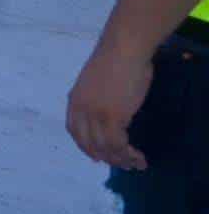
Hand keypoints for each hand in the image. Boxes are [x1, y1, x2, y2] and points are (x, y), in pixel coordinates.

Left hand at [66, 44, 152, 169]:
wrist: (124, 49)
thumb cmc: (115, 61)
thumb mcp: (96, 83)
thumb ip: (96, 99)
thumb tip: (108, 112)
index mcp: (74, 100)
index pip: (74, 131)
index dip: (85, 146)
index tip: (97, 156)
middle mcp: (80, 110)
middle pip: (88, 143)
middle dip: (105, 157)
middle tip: (122, 164)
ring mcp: (95, 114)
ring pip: (104, 147)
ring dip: (121, 160)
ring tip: (135, 164)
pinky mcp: (113, 116)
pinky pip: (118, 144)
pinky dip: (128, 154)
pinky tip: (139, 157)